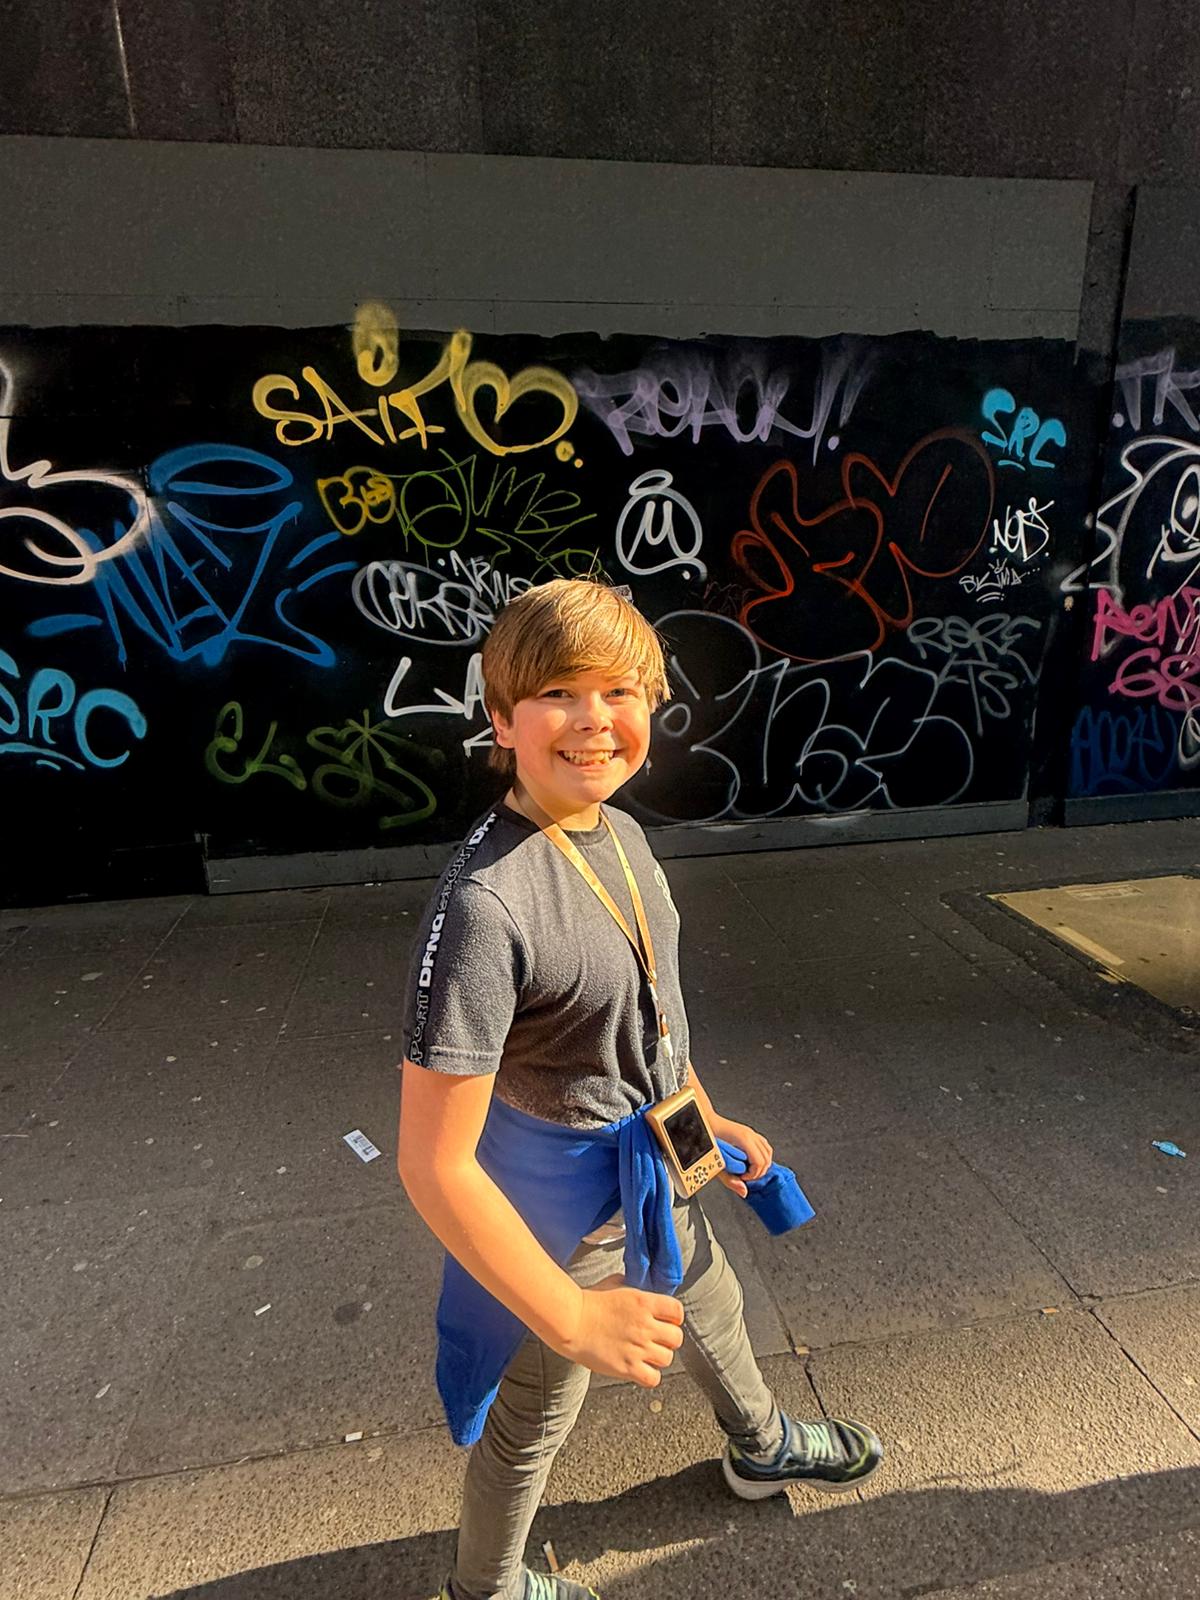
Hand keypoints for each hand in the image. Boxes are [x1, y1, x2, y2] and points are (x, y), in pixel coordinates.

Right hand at [552, 1276, 683, 1386]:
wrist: (570, 1321)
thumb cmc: (588, 1301)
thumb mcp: (615, 1284)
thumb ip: (633, 1288)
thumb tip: (642, 1290)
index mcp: (644, 1302)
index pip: (677, 1311)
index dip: (674, 1317)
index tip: (666, 1321)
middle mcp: (645, 1326)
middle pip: (676, 1338)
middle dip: (668, 1339)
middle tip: (657, 1340)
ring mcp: (637, 1348)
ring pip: (667, 1359)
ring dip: (658, 1357)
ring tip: (646, 1355)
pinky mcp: (627, 1367)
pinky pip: (653, 1378)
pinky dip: (650, 1375)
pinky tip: (640, 1369)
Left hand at [712, 1117, 773, 1198]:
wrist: (703, 1121)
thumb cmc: (707, 1138)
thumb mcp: (716, 1163)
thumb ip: (730, 1179)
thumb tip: (744, 1192)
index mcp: (744, 1139)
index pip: (760, 1162)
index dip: (752, 1175)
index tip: (742, 1177)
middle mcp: (750, 1134)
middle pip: (766, 1159)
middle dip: (758, 1172)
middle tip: (744, 1177)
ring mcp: (751, 1132)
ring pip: (768, 1152)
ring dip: (761, 1165)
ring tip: (748, 1170)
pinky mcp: (749, 1132)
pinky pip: (764, 1146)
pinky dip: (762, 1156)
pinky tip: (750, 1162)